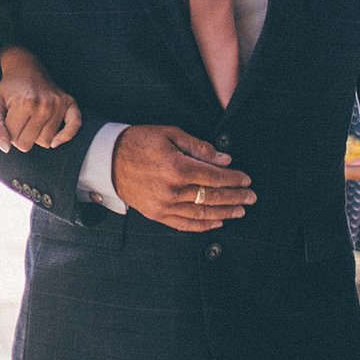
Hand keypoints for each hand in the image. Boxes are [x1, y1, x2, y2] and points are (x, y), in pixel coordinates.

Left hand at [0, 51, 81, 152]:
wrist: (25, 68)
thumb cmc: (8, 89)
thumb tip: (6, 148)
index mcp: (24, 103)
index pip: (13, 139)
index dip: (8, 132)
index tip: (8, 120)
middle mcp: (44, 104)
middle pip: (29, 144)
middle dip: (20, 136)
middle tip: (19, 121)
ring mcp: (58, 104)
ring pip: (46, 142)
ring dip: (37, 136)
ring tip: (32, 120)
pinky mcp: (69, 103)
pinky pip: (73, 128)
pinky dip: (64, 137)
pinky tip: (55, 139)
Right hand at [110, 125, 253, 231]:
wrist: (108, 159)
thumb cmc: (139, 142)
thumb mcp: (170, 134)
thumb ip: (199, 147)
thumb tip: (224, 160)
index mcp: (177, 167)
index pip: (214, 177)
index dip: (234, 180)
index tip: (246, 180)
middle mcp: (172, 190)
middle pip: (212, 197)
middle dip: (235, 197)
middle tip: (251, 197)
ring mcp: (164, 205)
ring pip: (202, 214)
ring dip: (224, 213)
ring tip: (239, 211)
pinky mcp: (157, 214)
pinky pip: (185, 224)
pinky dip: (203, 225)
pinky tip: (217, 222)